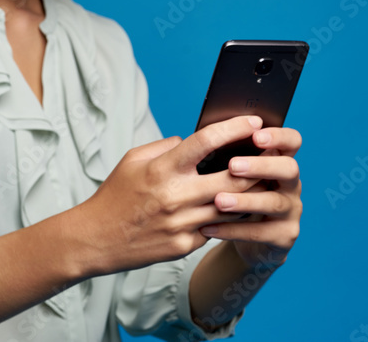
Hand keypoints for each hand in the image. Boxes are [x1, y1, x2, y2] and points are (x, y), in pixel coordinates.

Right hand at [74, 115, 265, 276]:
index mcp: (163, 169)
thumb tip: (191, 141)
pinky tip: (235, 209)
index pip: (207, 141)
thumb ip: (165, 146)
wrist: (96, 239)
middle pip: (233, 177)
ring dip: (250, 193)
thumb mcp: (133, 160)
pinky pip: (216, 228)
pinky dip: (226, 217)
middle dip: (257, 164)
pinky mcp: (184, 246)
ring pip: (232, 207)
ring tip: (263, 180)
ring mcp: (182, 224)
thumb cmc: (115, 195)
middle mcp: (176, 196)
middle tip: (270, 154)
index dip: (234, 128)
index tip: (253, 122)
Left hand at [200, 126, 302, 270]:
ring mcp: (292, 211)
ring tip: (218, 200)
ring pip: (274, 202)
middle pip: (289, 168)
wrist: (250, 240)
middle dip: (261, 165)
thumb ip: (224, 155)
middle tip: (232, 166)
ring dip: (244, 200)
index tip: (255, 135)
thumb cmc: (238, 196)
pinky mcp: (285, 236)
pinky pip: (260, 232)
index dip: (278, 136)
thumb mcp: (235, 175)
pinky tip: (209, 227)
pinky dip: (232, 230)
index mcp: (281, 160)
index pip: (292, 141)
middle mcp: (292, 184)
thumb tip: (186, 137)